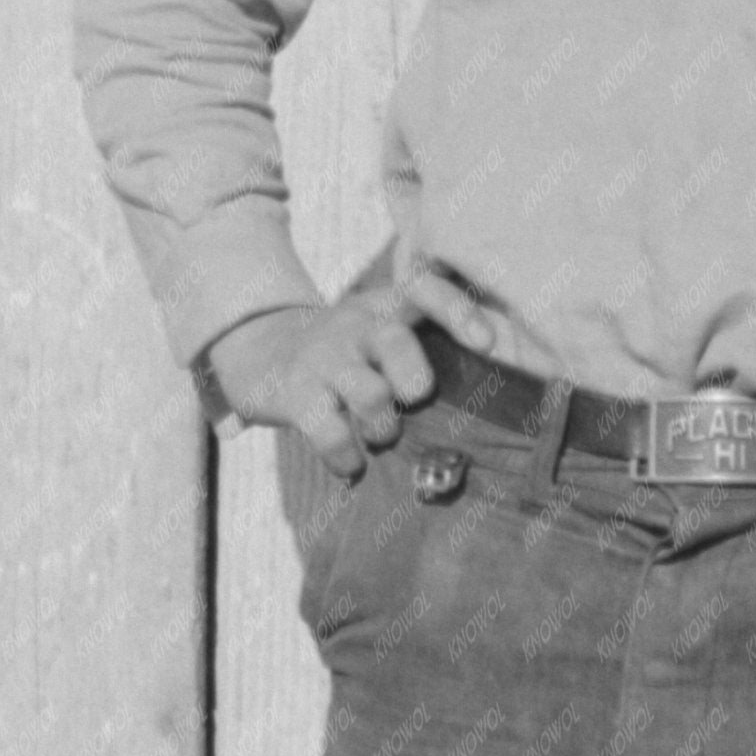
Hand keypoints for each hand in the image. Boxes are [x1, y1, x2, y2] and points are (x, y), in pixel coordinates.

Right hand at [204, 269, 497, 480]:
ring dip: (383, 426)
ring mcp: (323, 360)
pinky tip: (350, 466)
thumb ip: (423, 348)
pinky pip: (327, 431)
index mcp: (384, 307)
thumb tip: (496, 393)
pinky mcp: (294, 395)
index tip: (485, 342)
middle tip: (416, 399)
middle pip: (393, 341)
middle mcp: (355, 327)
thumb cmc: (346, 354)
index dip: (457, 311)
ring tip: (381, 436)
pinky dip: (345, 457)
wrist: (259, 351)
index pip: (424, 290)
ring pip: (367, 394)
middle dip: (413, 377)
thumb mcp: (377, 331)